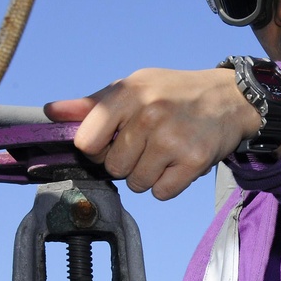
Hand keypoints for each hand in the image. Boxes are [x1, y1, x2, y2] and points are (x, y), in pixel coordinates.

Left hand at [44, 67, 260, 199]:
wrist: (230, 98)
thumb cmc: (174, 93)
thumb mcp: (135, 86)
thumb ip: (93, 104)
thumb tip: (51, 112)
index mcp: (128, 93)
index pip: (86, 140)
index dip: (96, 148)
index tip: (111, 141)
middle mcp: (149, 115)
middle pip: (112, 167)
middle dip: (126, 162)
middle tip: (147, 144)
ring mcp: (172, 139)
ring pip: (136, 183)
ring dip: (147, 175)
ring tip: (165, 152)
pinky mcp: (193, 161)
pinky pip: (161, 193)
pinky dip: (168, 185)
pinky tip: (179, 163)